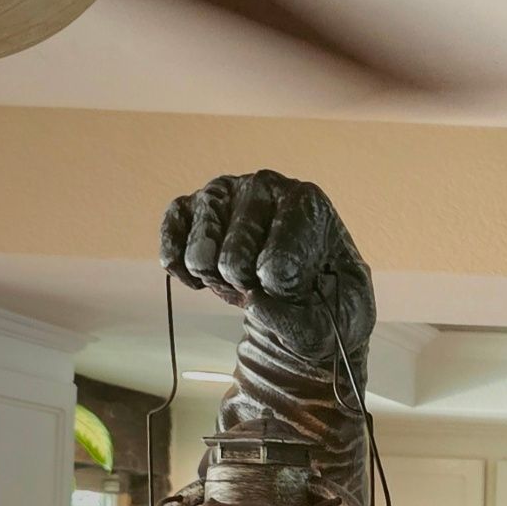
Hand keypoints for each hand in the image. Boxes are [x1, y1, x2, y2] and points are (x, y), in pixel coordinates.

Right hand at [159, 170, 373, 364]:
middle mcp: (264, 184)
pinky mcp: (190, 205)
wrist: (303, 296)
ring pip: (200, 253)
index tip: (298, 287)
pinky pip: (171, 240)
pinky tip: (203, 279)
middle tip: (266, 283)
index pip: (280, 265)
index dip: (284, 294)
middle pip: (235, 260)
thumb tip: (255, 300)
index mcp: (308, 202)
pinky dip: (182, 271)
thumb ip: (300, 321)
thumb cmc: (326, 302)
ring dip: (217, 281)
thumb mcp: (335, 321)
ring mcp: (223, 191)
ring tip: (241, 277)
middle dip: (248, 289)